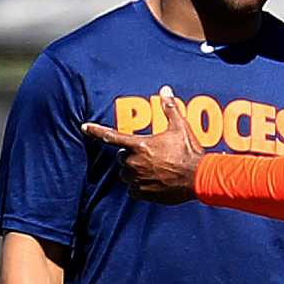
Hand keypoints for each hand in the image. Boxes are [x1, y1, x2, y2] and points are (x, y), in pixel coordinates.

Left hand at [82, 87, 203, 201]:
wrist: (199, 178)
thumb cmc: (189, 153)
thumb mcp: (180, 128)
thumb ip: (169, 109)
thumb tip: (165, 90)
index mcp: (140, 145)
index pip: (111, 136)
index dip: (95, 131)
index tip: (84, 127)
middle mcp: (134, 163)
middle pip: (121, 158)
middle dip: (130, 156)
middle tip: (148, 155)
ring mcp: (138, 179)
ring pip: (126, 174)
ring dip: (134, 171)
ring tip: (152, 169)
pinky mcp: (143, 193)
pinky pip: (133, 189)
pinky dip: (139, 186)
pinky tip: (153, 182)